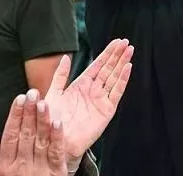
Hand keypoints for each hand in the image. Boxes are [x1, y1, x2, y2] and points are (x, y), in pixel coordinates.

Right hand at [0, 89, 66, 175]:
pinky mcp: (56, 173)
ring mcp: (40, 169)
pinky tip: (58, 122)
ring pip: (41, 140)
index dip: (14, 116)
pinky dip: (57, 137)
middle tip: (32, 93)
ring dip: (42, 120)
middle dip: (29, 112)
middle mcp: (22, 166)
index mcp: (6, 165)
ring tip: (43, 102)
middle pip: (25, 135)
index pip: (10, 136)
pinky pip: (57, 153)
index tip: (18, 99)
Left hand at [44, 39, 134, 159]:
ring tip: (130, 50)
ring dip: (122, 64)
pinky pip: (117, 92)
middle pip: (109, 69)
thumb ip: (60, 75)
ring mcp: (101, 100)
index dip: (107, 53)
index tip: (117, 41)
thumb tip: (67, 56)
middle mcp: (93, 90)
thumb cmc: (52, 120)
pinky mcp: (107, 110)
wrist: (57, 141)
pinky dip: (123, 80)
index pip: (98, 65)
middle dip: (117, 55)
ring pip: (115, 77)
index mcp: (82, 85)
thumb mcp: (53, 93)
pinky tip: (128, 68)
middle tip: (126, 42)